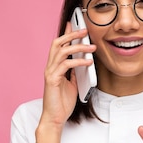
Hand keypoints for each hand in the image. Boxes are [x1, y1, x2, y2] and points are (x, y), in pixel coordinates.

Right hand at [37, 23, 95, 142]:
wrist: (55, 118)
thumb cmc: (61, 103)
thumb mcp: (72, 84)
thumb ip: (74, 73)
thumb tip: (82, 63)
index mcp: (54, 67)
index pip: (59, 46)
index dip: (66, 34)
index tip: (74, 24)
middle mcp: (50, 67)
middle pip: (57, 43)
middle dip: (71, 35)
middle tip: (84, 30)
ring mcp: (50, 73)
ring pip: (62, 52)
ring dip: (78, 46)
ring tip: (92, 46)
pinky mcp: (53, 80)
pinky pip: (66, 65)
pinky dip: (78, 61)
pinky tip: (88, 62)